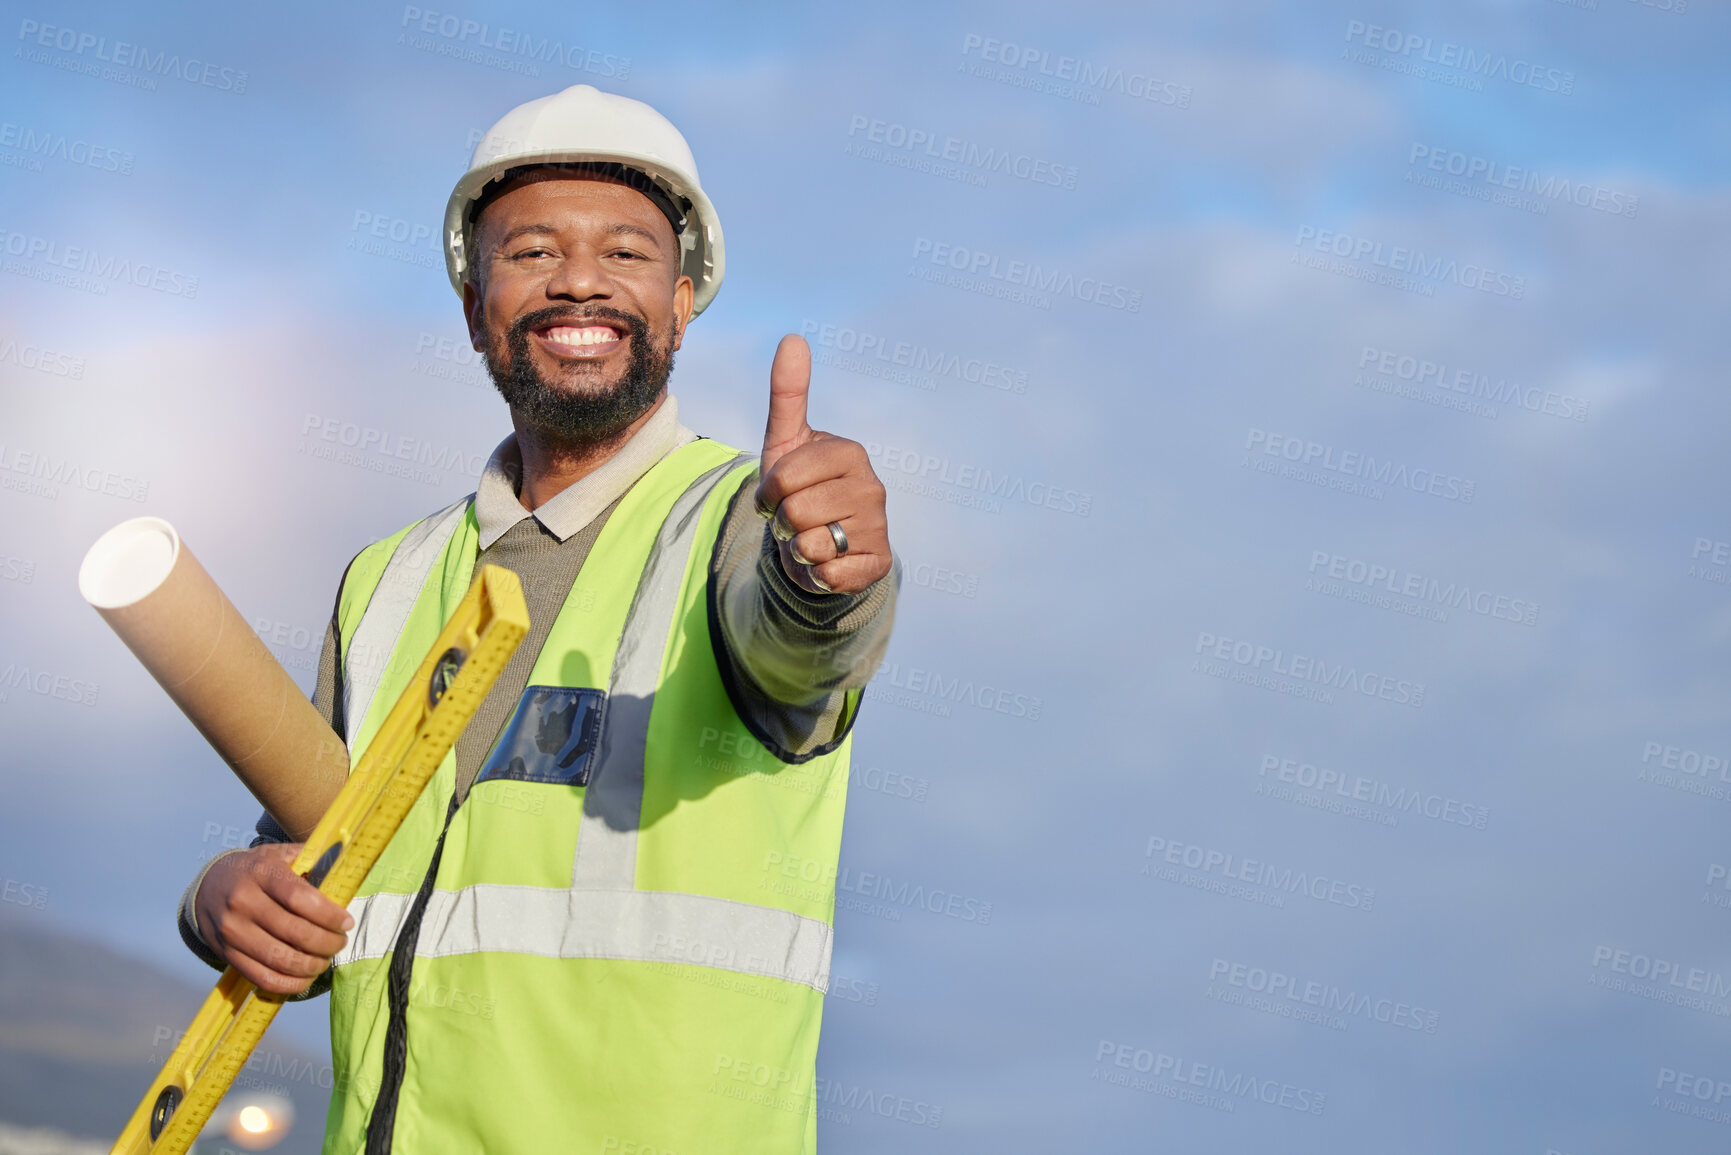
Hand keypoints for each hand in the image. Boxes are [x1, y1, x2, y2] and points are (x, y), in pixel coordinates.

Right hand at [193, 843, 353, 995]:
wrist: (209, 885)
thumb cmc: (258, 870)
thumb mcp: (281, 854)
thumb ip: (313, 859)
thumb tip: (351, 865)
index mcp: (261, 872)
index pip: (300, 898)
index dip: (328, 915)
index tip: (347, 922)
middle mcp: (242, 901)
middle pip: (294, 932)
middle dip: (326, 943)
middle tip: (340, 943)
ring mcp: (231, 930)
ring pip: (279, 959)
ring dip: (311, 966)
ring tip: (325, 960)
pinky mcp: (225, 954)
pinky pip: (261, 977)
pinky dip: (289, 984)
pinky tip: (305, 977)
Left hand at [754, 335, 891, 594]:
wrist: (821, 545)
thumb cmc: (800, 489)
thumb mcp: (787, 442)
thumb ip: (788, 393)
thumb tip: (793, 338)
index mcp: (850, 453)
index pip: (785, 476)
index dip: (768, 491)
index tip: (778, 492)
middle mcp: (872, 487)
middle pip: (795, 510)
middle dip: (782, 520)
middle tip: (794, 518)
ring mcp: (878, 527)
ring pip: (810, 543)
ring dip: (798, 547)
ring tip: (811, 537)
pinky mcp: (877, 564)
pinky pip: (829, 574)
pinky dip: (817, 573)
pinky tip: (827, 561)